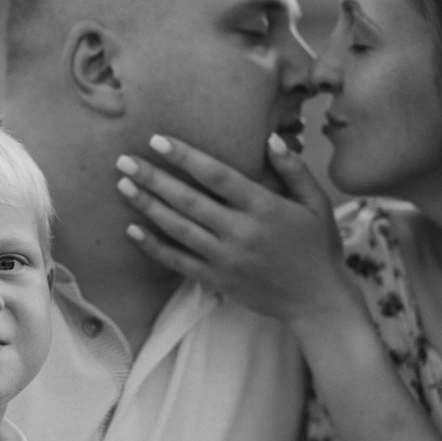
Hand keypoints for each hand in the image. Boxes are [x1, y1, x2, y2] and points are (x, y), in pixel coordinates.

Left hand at [115, 133, 356, 330]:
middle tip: (124, 160)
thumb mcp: (317, 202)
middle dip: (153, 178)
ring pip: (178, 228)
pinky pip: (178, 262)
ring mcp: (226, 258)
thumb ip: (293, 169)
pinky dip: (153, 246)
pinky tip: (132, 230)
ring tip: (123, 186)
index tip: (158, 140)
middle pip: (187, 200)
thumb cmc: (318, 246)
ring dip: (147, 206)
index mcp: (263, 207)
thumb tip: (269, 140)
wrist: (317, 301)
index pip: (216, 175)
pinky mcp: (217, 281)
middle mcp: (240, 231)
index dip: (184, 156)